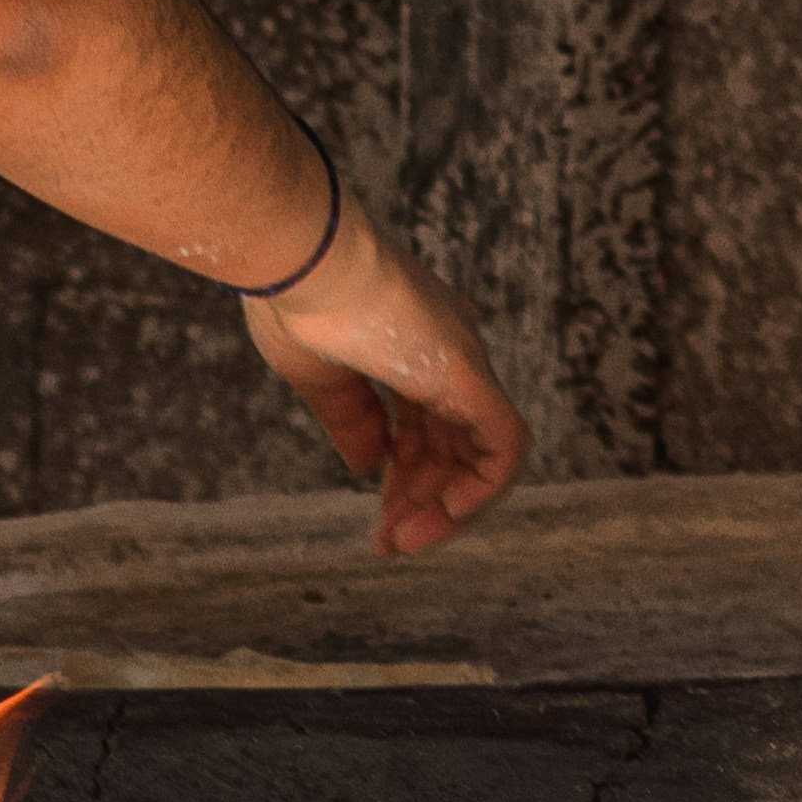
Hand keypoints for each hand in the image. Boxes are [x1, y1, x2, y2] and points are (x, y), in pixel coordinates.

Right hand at [242, 211, 526, 556]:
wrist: (303, 257)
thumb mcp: (321, 377)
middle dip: (422, 502)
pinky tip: (444, 516)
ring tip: (404, 541)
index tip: (378, 521)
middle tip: (389, 544)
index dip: (404, 480)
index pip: (425, 427)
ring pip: (482, 453)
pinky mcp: (470, 375)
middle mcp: (448, 352)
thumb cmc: (298, 300)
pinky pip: (503, 447)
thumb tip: (370, 466)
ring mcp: (463, 362)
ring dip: (448, 508)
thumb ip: (351, 423)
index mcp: (411, 345)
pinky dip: (481, 490)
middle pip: (452, 446)